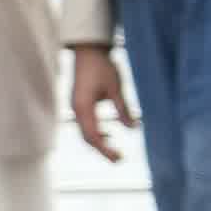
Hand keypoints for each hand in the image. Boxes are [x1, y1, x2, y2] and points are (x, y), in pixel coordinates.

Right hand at [69, 44, 136, 163]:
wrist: (88, 51)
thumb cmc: (102, 67)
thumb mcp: (116, 88)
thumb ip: (124, 109)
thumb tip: (134, 128)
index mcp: (83, 107)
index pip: (93, 136)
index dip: (105, 150)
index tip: (119, 158)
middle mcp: (76, 110)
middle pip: (87, 137)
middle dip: (102, 150)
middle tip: (119, 159)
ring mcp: (76, 106)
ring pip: (85, 131)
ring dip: (99, 141)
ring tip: (114, 150)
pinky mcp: (79, 103)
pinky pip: (85, 123)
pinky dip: (96, 131)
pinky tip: (108, 132)